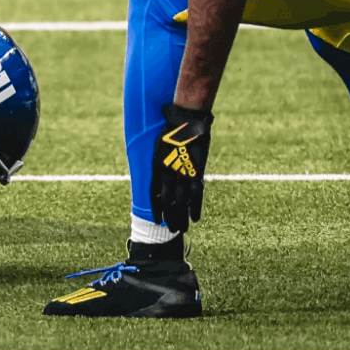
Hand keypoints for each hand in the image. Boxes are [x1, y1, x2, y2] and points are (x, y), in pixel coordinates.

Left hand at [151, 102, 212, 232]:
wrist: (185, 120)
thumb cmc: (172, 130)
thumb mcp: (160, 148)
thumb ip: (162, 163)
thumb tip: (163, 177)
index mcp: (157, 167)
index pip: (153, 194)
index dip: (156, 208)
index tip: (156, 220)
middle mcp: (168, 173)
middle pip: (168, 202)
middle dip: (170, 217)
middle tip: (172, 230)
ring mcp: (182, 173)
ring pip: (181, 202)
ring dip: (181, 216)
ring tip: (182, 230)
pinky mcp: (196, 171)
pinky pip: (196, 194)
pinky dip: (195, 207)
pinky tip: (195, 219)